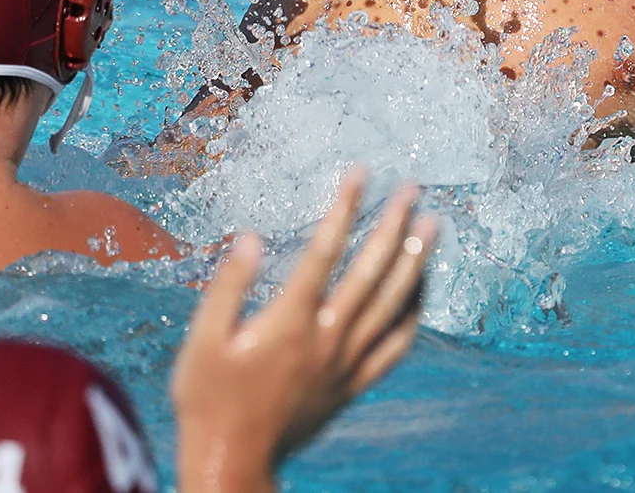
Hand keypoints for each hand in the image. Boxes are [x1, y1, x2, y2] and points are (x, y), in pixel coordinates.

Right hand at [171, 170, 437, 492]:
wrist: (231, 462)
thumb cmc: (208, 399)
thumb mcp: (201, 340)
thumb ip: (228, 286)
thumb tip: (251, 238)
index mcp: (289, 321)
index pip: (324, 250)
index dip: (345, 207)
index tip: (361, 172)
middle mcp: (326, 337)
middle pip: (371, 270)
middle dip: (394, 224)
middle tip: (413, 188)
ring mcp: (345, 362)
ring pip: (393, 304)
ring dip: (416, 261)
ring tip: (433, 226)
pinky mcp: (352, 385)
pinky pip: (396, 345)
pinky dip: (414, 314)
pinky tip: (422, 289)